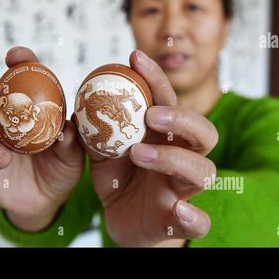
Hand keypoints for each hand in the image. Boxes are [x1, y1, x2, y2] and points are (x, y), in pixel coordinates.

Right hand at [0, 47, 83, 231]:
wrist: (48, 199)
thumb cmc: (62, 166)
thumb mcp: (74, 154)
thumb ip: (71, 141)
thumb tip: (66, 129)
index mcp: (28, 103)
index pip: (20, 73)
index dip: (18, 60)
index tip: (15, 57)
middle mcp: (2, 115)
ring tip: (2, 157)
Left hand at [86, 50, 217, 246]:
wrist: (124, 221)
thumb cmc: (119, 181)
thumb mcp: (103, 152)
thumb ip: (95, 130)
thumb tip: (76, 104)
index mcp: (164, 137)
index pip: (169, 102)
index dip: (156, 79)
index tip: (134, 57)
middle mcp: (180, 159)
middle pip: (203, 132)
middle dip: (181, 118)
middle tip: (151, 114)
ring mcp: (182, 190)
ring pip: (202, 171)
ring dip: (173, 159)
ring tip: (138, 154)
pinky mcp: (178, 221)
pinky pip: (199, 221)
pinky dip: (194, 218)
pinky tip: (181, 211)